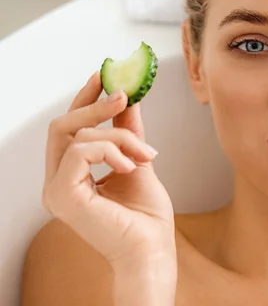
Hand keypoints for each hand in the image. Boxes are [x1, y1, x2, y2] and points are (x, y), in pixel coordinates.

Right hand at [42, 71, 175, 269]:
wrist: (153, 249)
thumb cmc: (147, 217)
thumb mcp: (137, 162)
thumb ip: (127, 132)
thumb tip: (128, 99)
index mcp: (72, 177)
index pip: (68, 129)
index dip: (83, 99)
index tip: (102, 76)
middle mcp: (58, 183)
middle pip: (63, 126)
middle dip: (96, 105)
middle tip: (124, 95)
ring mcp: (56, 190)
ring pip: (77, 134)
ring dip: (119, 137)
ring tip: (145, 154)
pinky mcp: (63, 195)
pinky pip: (80, 151)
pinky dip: (111, 150)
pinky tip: (130, 166)